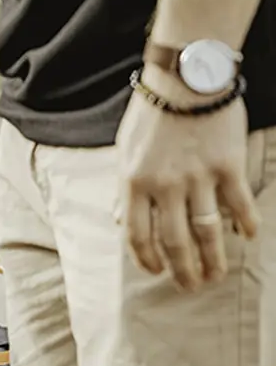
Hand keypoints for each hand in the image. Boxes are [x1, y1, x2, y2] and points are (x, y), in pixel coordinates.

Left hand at [116, 65, 260, 289]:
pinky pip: (239, 205)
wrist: (186, 80)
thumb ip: (124, 188)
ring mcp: (198, 178)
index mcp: (133, 183)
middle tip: (192, 286)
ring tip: (216, 275)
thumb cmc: (152, 116)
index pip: (137, 235)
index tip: (157, 272)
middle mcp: (163, 186)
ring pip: (207, 231)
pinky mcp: (228, 167)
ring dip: (213, 259)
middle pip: (174, 241)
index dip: (146, 259)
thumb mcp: (125, 152)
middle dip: (183, 269)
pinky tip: (247, 237)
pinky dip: (245, 225)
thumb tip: (118, 219)